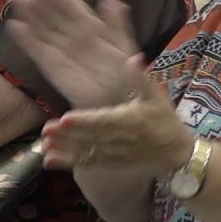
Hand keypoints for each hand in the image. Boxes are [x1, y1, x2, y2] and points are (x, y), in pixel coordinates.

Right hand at [8, 0, 143, 109]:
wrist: (116, 101)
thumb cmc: (124, 74)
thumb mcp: (124, 45)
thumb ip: (117, 23)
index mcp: (92, 29)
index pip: (74, 10)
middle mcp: (74, 38)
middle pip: (54, 17)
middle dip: (40, 4)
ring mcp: (61, 51)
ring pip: (42, 30)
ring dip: (29, 16)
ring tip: (16, 1)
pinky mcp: (51, 67)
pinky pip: (36, 51)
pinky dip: (25, 39)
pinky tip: (14, 26)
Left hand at [39, 60, 192, 176]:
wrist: (176, 152)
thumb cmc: (165, 121)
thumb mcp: (156, 97)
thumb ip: (142, 79)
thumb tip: (134, 58)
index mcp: (128, 120)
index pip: (102, 120)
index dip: (84, 120)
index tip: (66, 118)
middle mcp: (118, 139)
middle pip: (89, 136)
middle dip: (68, 134)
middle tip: (47, 129)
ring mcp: (113, 153)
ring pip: (85, 151)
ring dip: (65, 149)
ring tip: (45, 146)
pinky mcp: (110, 162)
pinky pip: (87, 163)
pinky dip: (69, 163)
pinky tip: (50, 160)